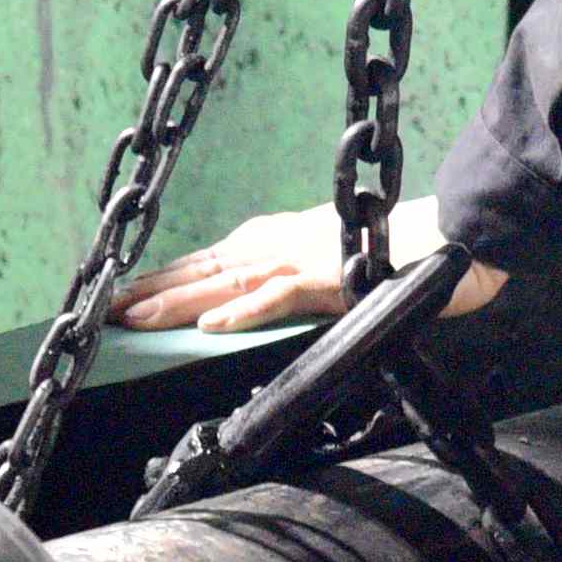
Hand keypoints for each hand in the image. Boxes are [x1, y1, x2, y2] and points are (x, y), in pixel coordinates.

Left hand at [112, 204, 506, 337]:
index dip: (165, 278)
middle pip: (205, 271)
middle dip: (153, 290)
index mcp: (280, 239)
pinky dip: (243, 312)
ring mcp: (303, 257)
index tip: (123, 295)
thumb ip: (294, 278)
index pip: (211, 262)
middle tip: (107, 310)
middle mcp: (282, 244)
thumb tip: (254, 303)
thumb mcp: (331, 260)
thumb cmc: (398, 247)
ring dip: (179, 302)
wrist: (454, 234)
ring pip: (227, 283)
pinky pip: (278, 297)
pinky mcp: (330, 275)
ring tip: (136, 319)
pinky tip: (210, 327)